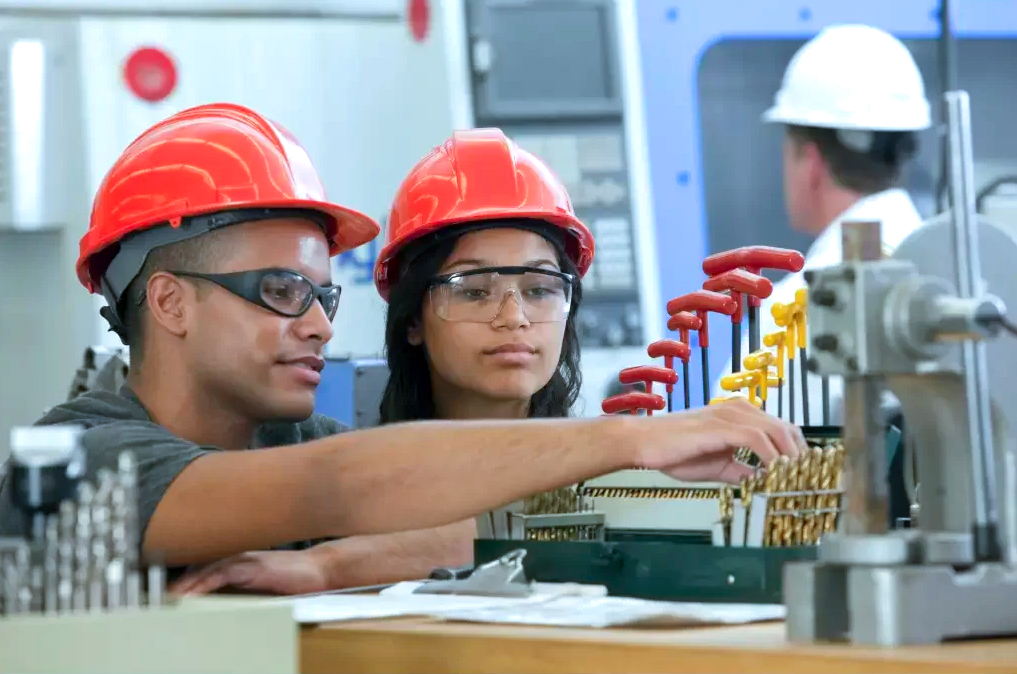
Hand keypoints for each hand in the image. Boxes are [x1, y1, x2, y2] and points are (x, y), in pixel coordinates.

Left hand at [169, 548, 329, 595]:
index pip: (203, 567)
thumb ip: (241, 586)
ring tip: (166, 597)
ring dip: (185, 584)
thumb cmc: (293, 579)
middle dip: (178, 581)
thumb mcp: (261, 584)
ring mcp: (245, 559)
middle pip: (199, 566)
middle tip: (155, 595)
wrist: (320, 570)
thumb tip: (219, 600)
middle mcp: (238, 555)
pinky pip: (222, 573)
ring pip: (206, 569)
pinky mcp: (253, 567)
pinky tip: (191, 593)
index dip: (183, 578)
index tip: (163, 591)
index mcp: (238, 559)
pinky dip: (204, 583)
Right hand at [639, 399, 805, 482]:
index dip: (797, 451)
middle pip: (786, 428)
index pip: (781, 429)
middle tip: (806, 481)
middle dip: (801, 455)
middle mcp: (738, 410)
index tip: (804, 475)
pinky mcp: (720, 426)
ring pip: (777, 431)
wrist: (642, 443)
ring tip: (795, 481)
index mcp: (738, 415)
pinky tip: (774, 474)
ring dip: (790, 458)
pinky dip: (771, 457)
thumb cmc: (672, 451)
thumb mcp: (717, 466)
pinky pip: (757, 440)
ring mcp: (729, 415)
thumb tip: (765, 484)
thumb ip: (743, 471)